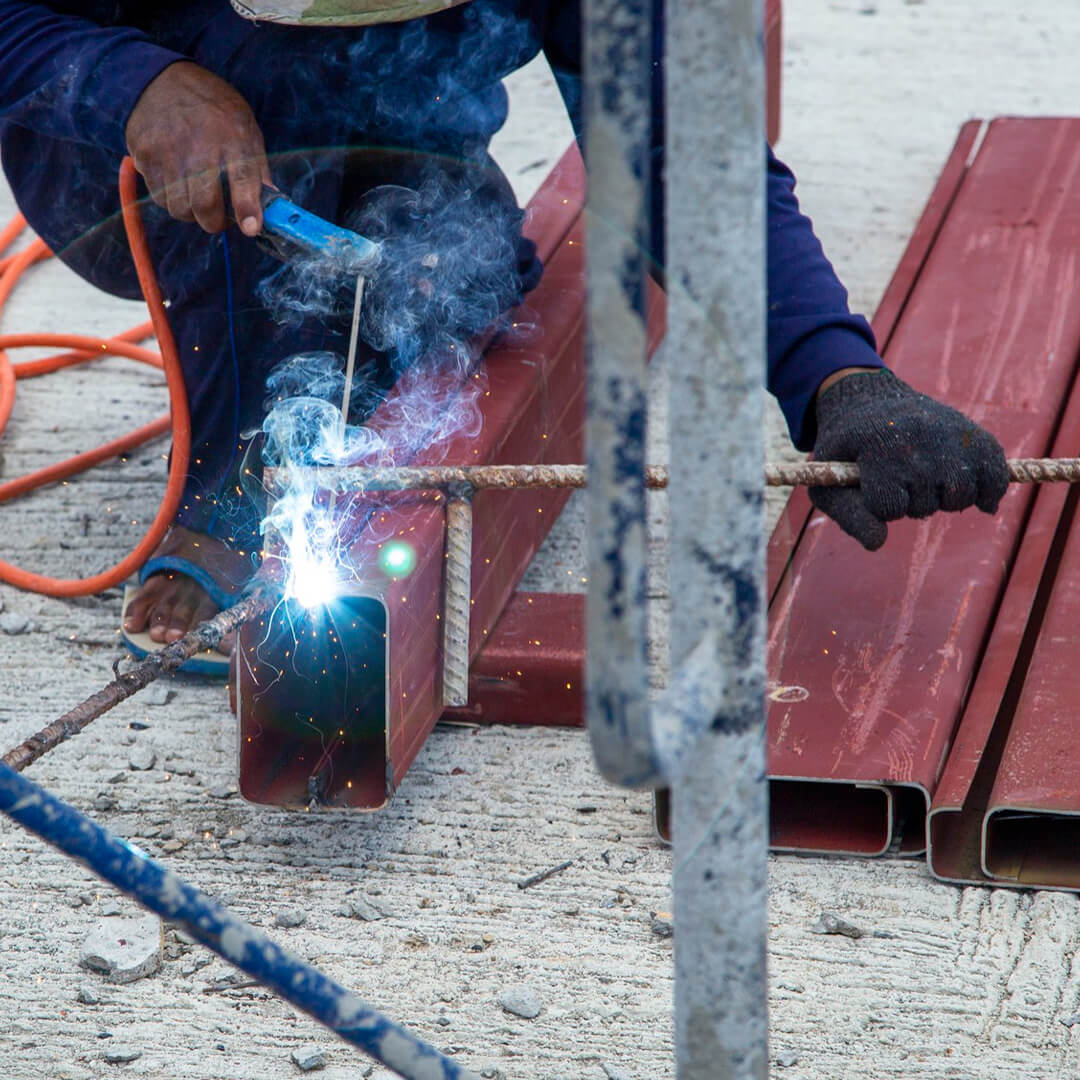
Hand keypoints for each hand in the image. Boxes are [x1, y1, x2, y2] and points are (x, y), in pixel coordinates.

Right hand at [125, 61, 270, 235]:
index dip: (247, 208)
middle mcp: (198, 146)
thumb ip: (258, 168)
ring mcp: (167, 152)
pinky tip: (177, 184)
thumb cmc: (212, 108)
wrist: (160, 78)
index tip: (251, 228)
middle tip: (218, 218)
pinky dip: (171, 199)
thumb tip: (270, 208)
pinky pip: (159, 197)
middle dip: (215, 222)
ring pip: (180, 208)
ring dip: (192, 213)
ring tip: (197, 198)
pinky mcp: (144, 155)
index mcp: (231, 137)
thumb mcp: (245, 126)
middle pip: (205, 205)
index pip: (242, 178)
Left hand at [809, 368, 1008, 550]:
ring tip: (926, 480)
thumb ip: (850, 516)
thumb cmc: (847, 452)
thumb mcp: (830, 481)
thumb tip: (878, 543)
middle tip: (898, 477)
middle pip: (926, 504)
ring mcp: (951, 434)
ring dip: (943, 499)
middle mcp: (919, 436)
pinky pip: (996, 478)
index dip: (880, 505)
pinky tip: (974, 494)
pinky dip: (988, 493)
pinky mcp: (976, 435)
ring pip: (960, 496)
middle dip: (910, 502)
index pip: (889, 506)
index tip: (873, 483)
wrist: (871, 402)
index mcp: (879, 444)